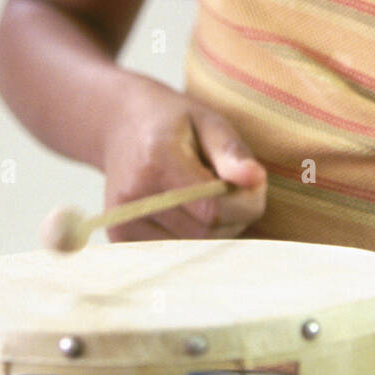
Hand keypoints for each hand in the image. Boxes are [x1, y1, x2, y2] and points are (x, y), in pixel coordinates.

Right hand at [102, 75, 266, 239]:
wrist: (121, 126)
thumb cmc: (173, 123)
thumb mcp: (208, 121)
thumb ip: (232, 152)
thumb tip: (255, 179)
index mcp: (156, 161)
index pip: (212, 208)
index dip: (244, 203)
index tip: (253, 184)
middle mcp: (133, 196)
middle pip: (204, 233)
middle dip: (233, 217)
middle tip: (233, 188)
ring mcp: (121, 220)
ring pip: (193, 250)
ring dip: (215, 230)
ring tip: (209, 196)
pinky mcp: (119, 237)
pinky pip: (174, 253)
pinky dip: (192, 238)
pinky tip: (188, 210)